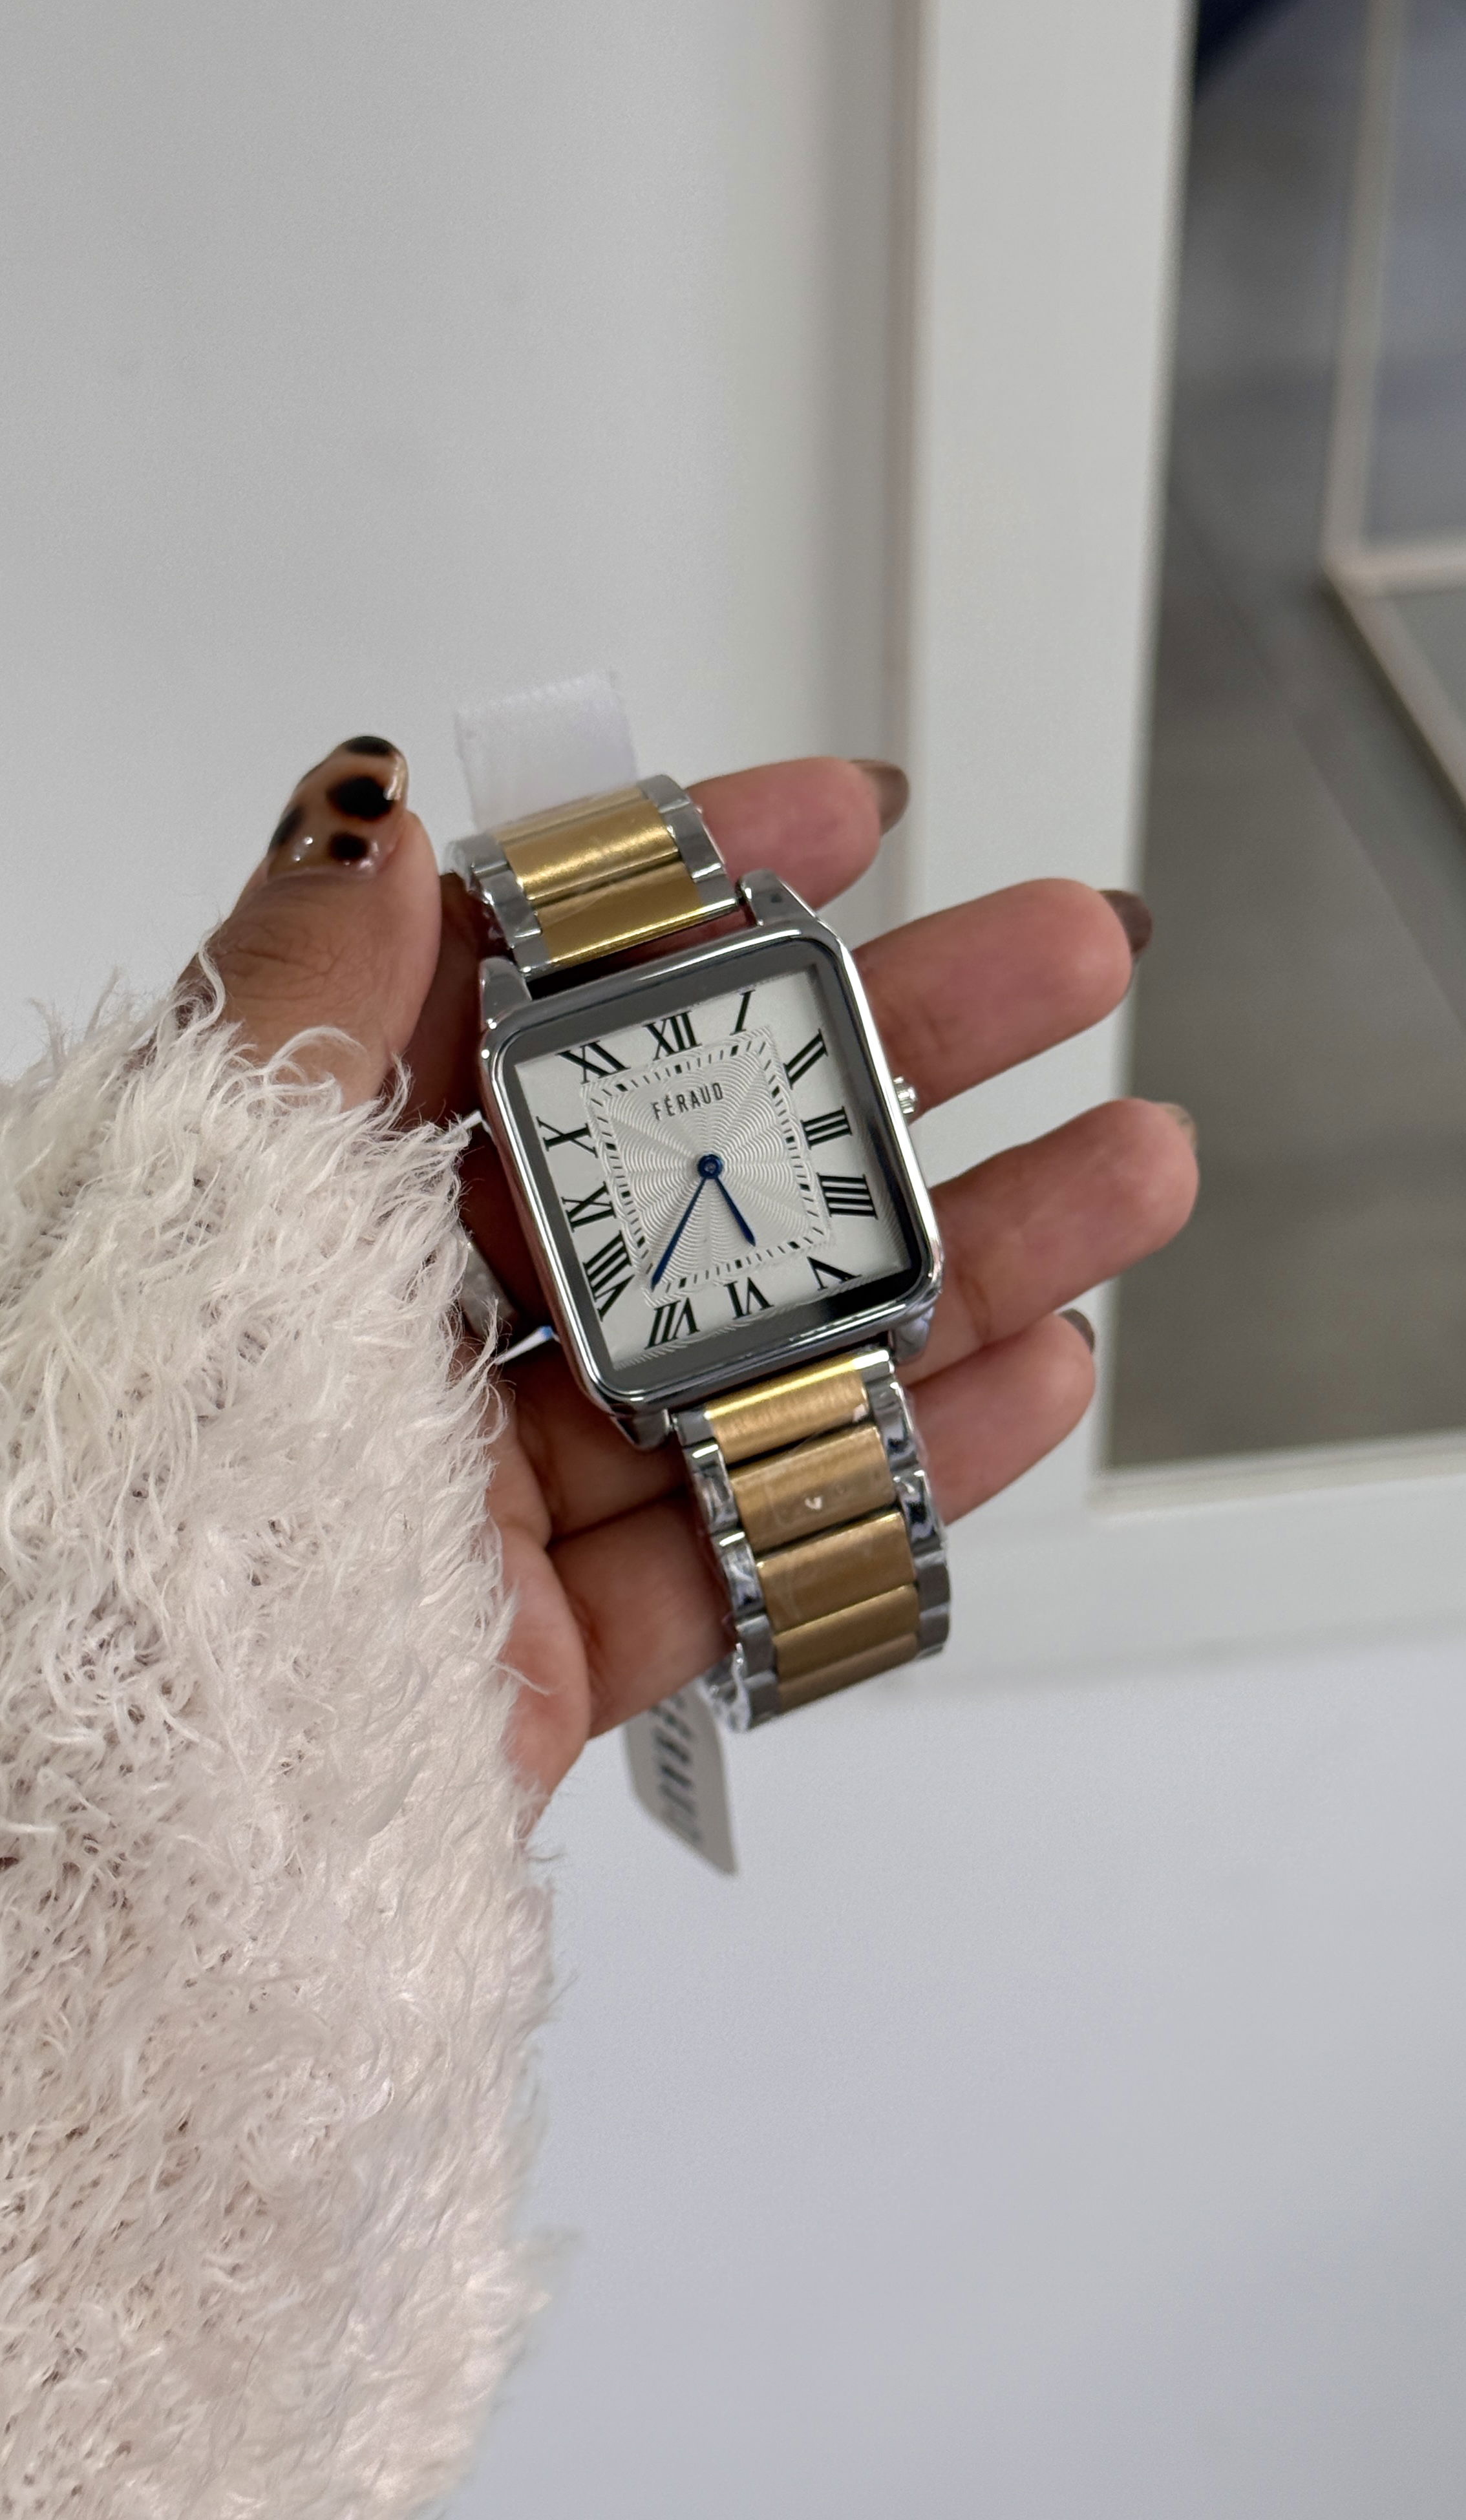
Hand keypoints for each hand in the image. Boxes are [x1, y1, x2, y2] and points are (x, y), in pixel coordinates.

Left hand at [208, 747, 1196, 1801]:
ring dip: (954, 1258)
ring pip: (754, 1353)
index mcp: (298, 1194)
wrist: (84, 1829)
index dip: (690, 896)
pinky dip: (897, 1466)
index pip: (521, 997)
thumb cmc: (105, 1488)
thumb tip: (376, 806)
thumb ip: (300, 996)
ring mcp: (483, 1498)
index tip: (848, 822)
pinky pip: (748, 1546)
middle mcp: (399, 1331)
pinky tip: (1029, 1375)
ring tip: (1118, 1171)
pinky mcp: (541, 1659)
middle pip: (688, 1166)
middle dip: (889, 1058)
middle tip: (1055, 964)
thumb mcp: (197, 1194)